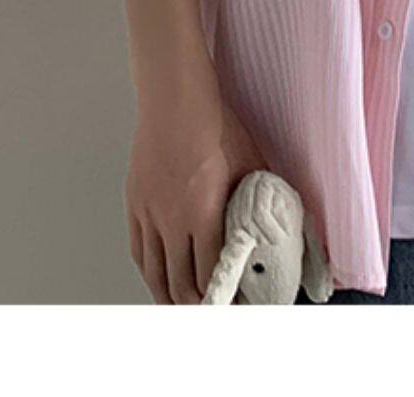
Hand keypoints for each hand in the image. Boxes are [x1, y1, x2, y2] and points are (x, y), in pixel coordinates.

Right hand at [124, 83, 262, 303]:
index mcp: (203, 214)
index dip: (225, 296)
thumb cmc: (216, 126)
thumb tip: (278, 217)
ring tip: (183, 309)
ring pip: (154, 273)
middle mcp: (172, 221)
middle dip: (199, 305)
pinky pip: (139, 250)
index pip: (211, 274)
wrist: (175, 101)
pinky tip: (157, 278)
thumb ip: (260, 197)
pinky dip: (149, 271)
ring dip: (169, 297)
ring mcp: (149, 214)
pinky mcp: (135, 204)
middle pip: (181, 283)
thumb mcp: (251, 164)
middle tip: (214, 312)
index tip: (238, 304)